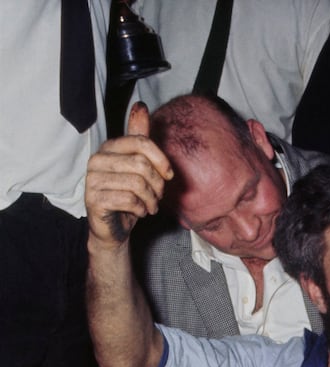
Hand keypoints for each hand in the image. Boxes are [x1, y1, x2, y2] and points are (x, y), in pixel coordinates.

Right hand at [85, 102, 172, 245]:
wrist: (113, 228)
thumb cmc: (128, 197)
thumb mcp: (138, 167)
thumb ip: (140, 140)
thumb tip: (140, 106)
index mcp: (109, 148)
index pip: (140, 143)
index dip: (160, 159)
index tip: (169, 175)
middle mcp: (97, 160)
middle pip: (141, 164)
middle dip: (157, 184)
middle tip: (158, 197)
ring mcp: (92, 179)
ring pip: (136, 183)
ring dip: (151, 199)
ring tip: (151, 206)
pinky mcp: (93, 199)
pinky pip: (128, 199)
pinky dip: (141, 209)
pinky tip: (139, 212)